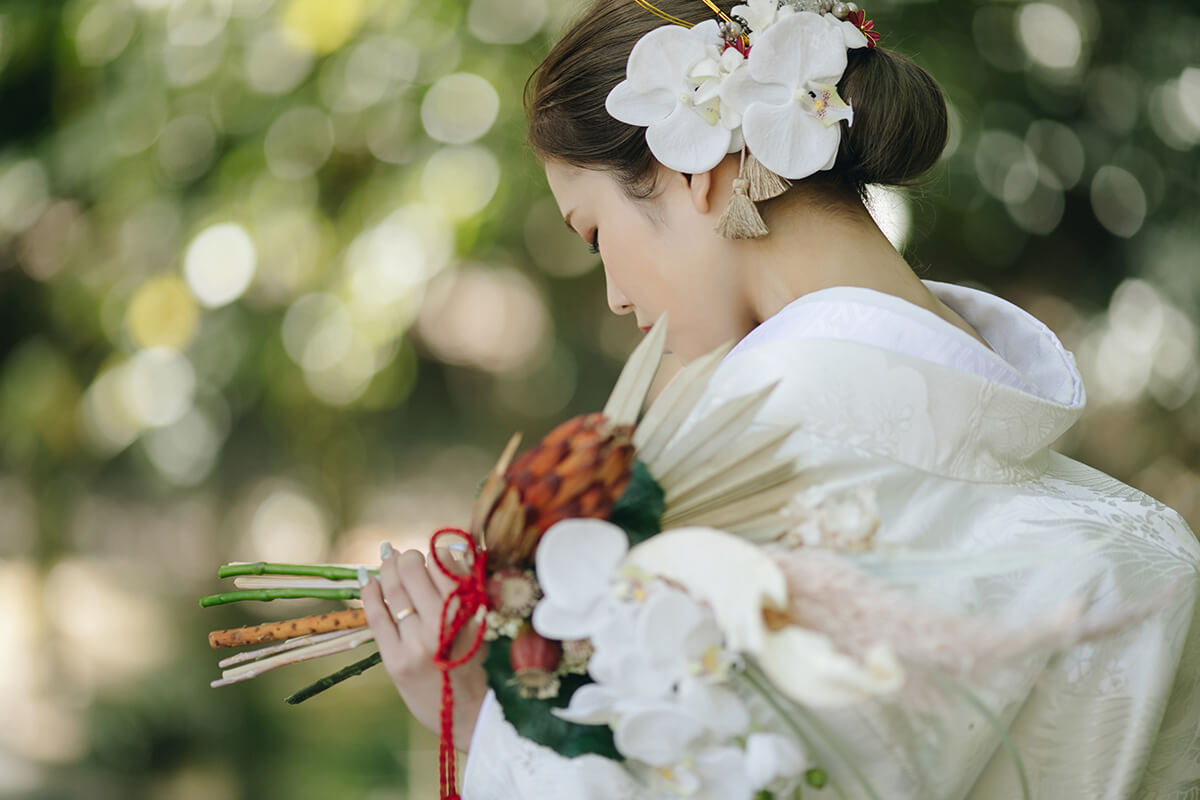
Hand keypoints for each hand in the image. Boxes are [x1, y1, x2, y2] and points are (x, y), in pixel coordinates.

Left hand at [361, 543, 489, 750]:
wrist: (463, 712)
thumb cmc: (473, 661)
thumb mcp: (479, 621)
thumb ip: (466, 587)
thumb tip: (446, 550)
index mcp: (468, 611)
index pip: (444, 563)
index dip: (435, 553)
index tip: (432, 555)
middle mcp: (442, 624)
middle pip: (413, 571)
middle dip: (407, 558)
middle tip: (406, 558)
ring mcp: (416, 643)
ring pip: (393, 590)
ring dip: (386, 570)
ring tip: (386, 562)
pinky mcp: (395, 660)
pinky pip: (376, 617)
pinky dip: (369, 594)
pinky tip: (367, 581)